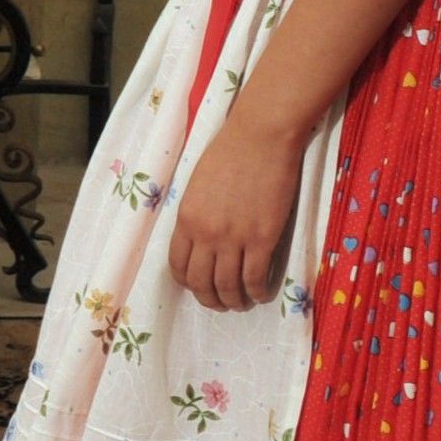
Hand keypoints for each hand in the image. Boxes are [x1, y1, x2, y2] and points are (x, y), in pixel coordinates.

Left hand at [166, 111, 300, 312]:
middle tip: (220, 303)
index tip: (197, 287)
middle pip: (201, 282)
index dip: (187, 282)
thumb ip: (196, 213)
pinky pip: (255, 277)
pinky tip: (261, 293)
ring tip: (241, 303)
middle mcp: (205, 233)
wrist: (260, 137)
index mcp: (186, 218)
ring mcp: (234, 238)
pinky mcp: (262, 238)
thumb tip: (199, 237)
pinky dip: (257, 291)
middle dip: (209, 299)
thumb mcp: (197, 184)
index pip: (178, 264)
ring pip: (228, 285)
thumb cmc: (229, 152)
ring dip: (234, 300)